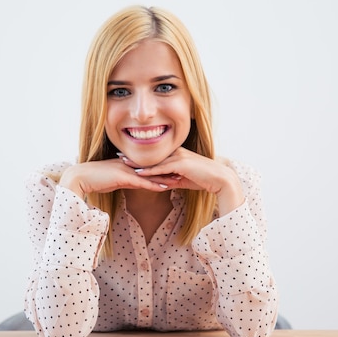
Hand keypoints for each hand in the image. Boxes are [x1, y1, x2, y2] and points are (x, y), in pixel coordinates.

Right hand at [59, 158, 170, 198]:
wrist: (79, 178)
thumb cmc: (93, 180)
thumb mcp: (113, 180)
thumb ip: (125, 180)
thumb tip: (135, 183)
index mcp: (126, 163)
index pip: (148, 165)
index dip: (162, 167)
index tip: (175, 168)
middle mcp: (128, 164)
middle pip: (152, 167)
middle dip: (168, 170)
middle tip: (183, 172)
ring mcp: (126, 169)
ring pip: (149, 174)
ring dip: (165, 177)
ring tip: (179, 180)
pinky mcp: (122, 177)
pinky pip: (141, 181)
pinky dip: (154, 184)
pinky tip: (164, 187)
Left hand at [122, 147, 245, 214]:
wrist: (219, 179)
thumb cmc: (204, 180)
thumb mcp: (184, 180)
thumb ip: (172, 179)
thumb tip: (162, 184)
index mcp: (177, 154)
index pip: (155, 155)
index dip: (140, 156)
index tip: (126, 156)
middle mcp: (176, 152)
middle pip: (151, 154)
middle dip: (134, 156)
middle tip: (118, 156)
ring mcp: (179, 157)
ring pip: (154, 160)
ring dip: (138, 162)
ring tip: (122, 164)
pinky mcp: (181, 164)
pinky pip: (161, 168)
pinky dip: (149, 171)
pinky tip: (138, 173)